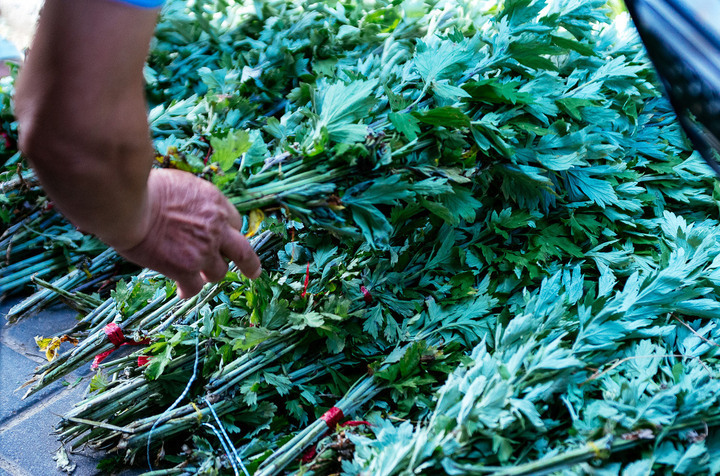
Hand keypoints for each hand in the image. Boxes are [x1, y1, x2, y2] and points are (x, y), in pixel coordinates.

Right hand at [116, 168, 260, 297]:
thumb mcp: (181, 183)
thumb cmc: (145, 188)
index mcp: (216, 204)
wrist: (128, 204)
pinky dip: (189, 291)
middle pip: (242, 251)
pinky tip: (183, 292)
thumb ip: (193, 199)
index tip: (224, 237)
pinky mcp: (185, 269)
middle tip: (253, 272)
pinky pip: (194, 287)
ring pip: (219, 272)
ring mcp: (203, 251)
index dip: (228, 232)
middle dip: (249, 264)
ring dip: (210, 274)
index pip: (234, 222)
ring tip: (200, 276)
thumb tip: (188, 206)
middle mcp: (216, 228)